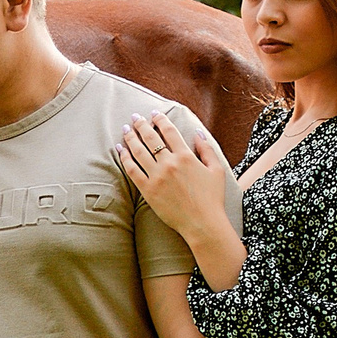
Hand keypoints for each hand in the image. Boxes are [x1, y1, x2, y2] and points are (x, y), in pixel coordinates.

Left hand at [116, 112, 232, 249]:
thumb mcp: (216, 170)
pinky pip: (132, 171)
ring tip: (125, 129)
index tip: (154, 114)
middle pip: (150, 138)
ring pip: (138, 151)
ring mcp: (157, 177)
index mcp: (186, 156)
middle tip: (135, 117)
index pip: (169, 131)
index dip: (160, 119)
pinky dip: (124, 158)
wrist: (202, 223)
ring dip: (130, 137)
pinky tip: (120, 150)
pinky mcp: (148, 191)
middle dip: (141, 124)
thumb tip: (197, 133)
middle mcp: (169, 163)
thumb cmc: (212, 198)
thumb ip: (206, 149)